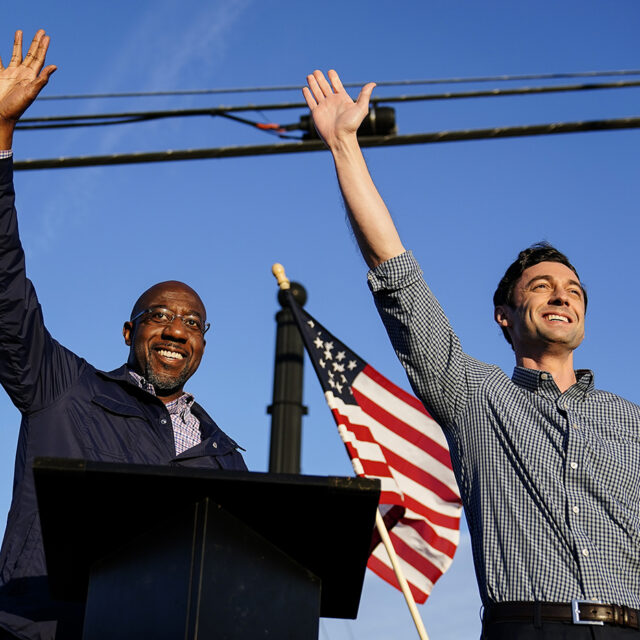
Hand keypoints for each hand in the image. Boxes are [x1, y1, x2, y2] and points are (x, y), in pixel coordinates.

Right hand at [0, 30, 55, 146]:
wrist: (1, 115)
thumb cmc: (16, 107)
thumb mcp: (31, 93)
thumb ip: (42, 80)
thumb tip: (54, 66)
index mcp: (31, 77)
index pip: (39, 59)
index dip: (43, 47)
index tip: (47, 36)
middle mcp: (23, 74)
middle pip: (31, 54)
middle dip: (35, 42)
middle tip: (41, 30)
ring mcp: (11, 74)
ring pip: (16, 54)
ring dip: (18, 44)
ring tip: (19, 31)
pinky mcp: (0, 76)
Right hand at [303, 70, 374, 148]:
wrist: (340, 139)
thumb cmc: (351, 125)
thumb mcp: (361, 109)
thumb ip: (365, 95)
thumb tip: (373, 84)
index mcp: (342, 99)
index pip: (336, 85)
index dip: (333, 77)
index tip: (330, 72)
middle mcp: (332, 102)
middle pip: (324, 86)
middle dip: (320, 78)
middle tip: (316, 71)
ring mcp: (323, 107)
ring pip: (316, 92)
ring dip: (313, 84)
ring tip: (310, 76)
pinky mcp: (316, 113)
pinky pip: (310, 102)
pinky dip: (307, 95)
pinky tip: (305, 88)